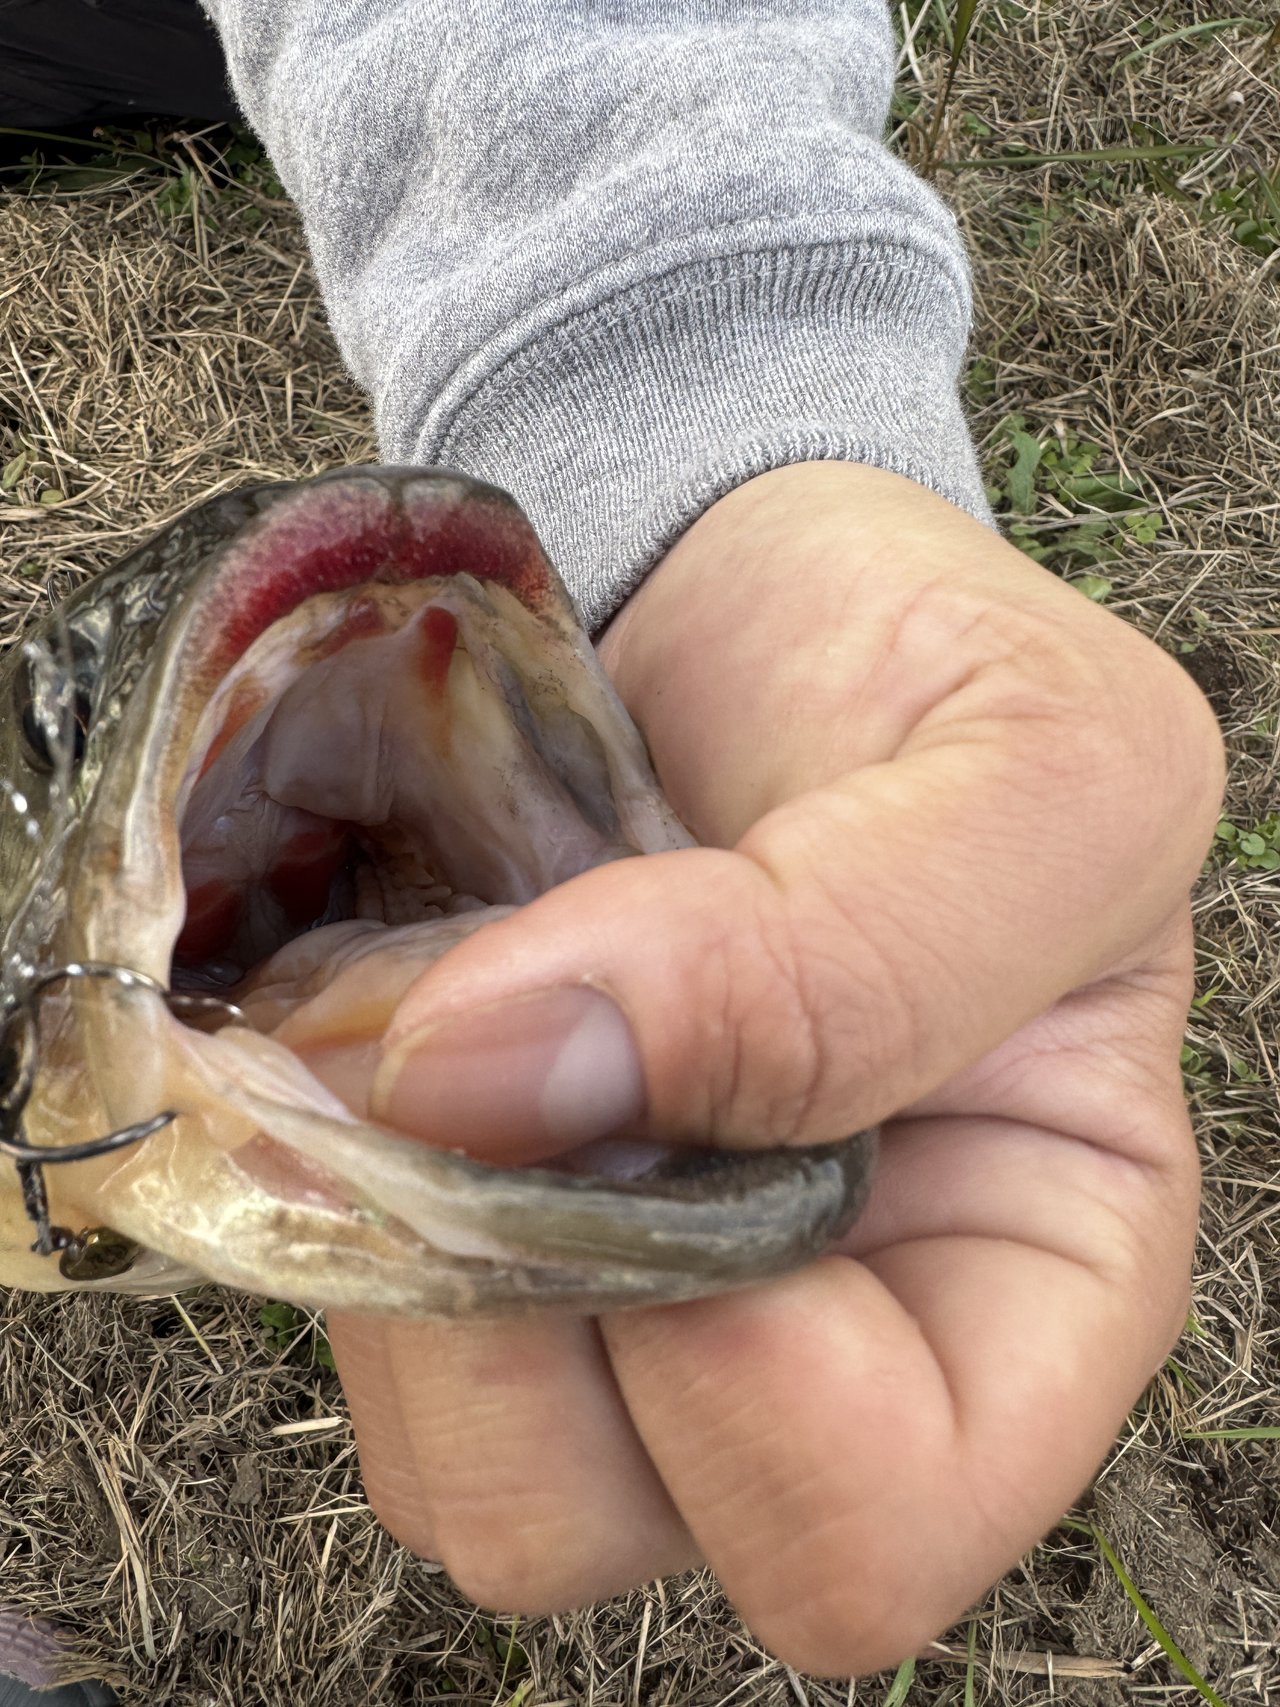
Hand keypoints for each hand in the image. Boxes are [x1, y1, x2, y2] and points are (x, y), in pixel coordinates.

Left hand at [325, 462, 1223, 1675]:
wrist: (754, 581)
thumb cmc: (937, 668)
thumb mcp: (1036, 769)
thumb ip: (852, 950)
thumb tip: (506, 1081)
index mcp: (1021, 1279)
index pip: (870, 1528)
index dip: (738, 1402)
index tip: (663, 1147)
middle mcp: (813, 1334)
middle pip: (594, 1520)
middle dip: (494, 1306)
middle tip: (489, 1058)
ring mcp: (620, 1283)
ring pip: (431, 1449)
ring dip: (374, 1232)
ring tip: (422, 1011)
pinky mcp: (471, 1199)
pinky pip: (338, 1294)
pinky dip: (311, 1165)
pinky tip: (372, 1010)